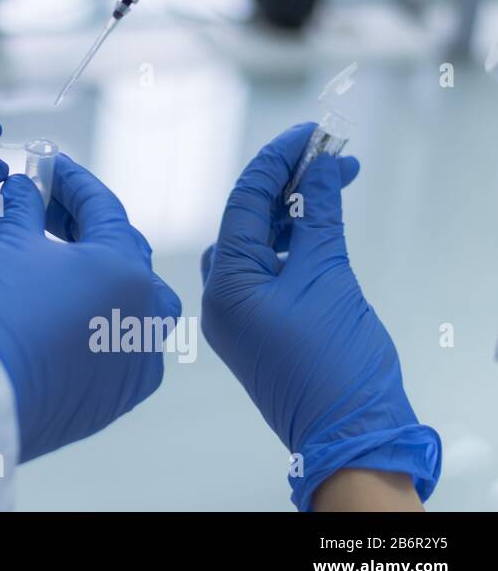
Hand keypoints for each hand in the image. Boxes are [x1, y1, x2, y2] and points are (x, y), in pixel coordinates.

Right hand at [0, 160, 180, 461]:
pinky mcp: (118, 396)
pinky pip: (121, 345)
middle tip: (45, 207)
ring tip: (58, 259)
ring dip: (100, 274)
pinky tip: (66, 311)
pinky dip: (100, 320)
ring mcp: (136, 360)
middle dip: (84, 226)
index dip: (71, 182)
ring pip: (133, 302)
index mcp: (126, 270)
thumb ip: (23, 211)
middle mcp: (146, 314)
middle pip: (122, 252)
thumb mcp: (6, 248)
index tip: (49, 167)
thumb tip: (24, 189)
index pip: (103, 209)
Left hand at [200, 123, 440, 509]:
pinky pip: (265, 273)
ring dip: (291, 213)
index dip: (277, 161)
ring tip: (334, 183)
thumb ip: (320, 215)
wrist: (350, 435)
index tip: (311, 134)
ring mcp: (234, 316)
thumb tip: (320, 168)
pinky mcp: (255, 329)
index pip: (243, 202)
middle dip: (288, 185)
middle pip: (246, 220)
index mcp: (225, 283)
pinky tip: (319, 226)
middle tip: (332, 157)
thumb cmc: (335, 364)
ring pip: (256, 245)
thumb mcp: (329, 275)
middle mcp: (218, 298)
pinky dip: (291, 245)